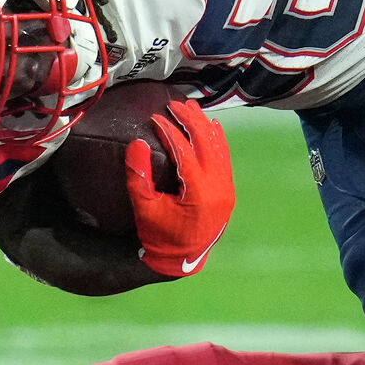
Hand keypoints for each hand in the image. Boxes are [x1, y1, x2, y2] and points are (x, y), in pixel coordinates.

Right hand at [127, 98, 234, 276]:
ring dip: (205, 126)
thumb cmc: (160, 236)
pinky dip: (217, 140)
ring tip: (191, 108)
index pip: (186, 151)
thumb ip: (138, 177)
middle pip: (207, 143)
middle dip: (191, 120)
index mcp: (199, 193)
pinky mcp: (227, 190)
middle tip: (175, 104)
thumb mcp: (144, 209)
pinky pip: (224, 159)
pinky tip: (211, 126)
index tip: (155, 117)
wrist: (183, 260)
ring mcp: (226, 189)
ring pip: (219, 148)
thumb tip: (136, 143)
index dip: (170, 131)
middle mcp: (218, 188)